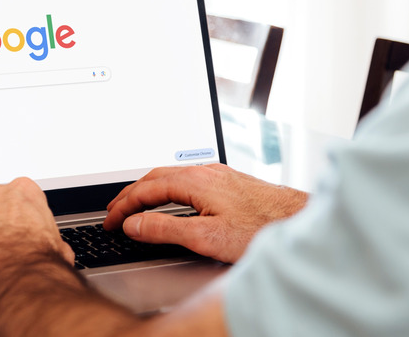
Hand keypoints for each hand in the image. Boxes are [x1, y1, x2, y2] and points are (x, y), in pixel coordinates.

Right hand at [103, 164, 306, 262]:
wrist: (298, 220)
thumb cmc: (261, 228)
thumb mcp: (206, 236)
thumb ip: (166, 229)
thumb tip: (134, 224)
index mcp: (194, 181)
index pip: (145, 189)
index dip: (123, 206)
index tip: (111, 220)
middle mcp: (205, 171)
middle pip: (155, 177)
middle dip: (130, 194)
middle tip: (114, 211)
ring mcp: (217, 173)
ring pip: (171, 176)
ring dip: (148, 189)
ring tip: (135, 204)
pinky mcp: (228, 180)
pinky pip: (186, 178)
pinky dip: (167, 188)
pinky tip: (172, 199)